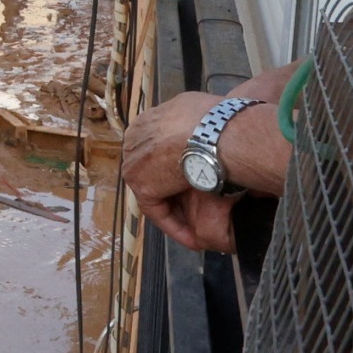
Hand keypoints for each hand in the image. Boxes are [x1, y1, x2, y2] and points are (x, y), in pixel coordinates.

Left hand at [125, 91, 240, 252]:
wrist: (214, 134)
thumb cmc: (218, 122)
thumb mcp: (201, 113)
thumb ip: (190, 124)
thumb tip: (202, 129)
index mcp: (147, 119)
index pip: (156, 148)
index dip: (174, 165)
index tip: (193, 177)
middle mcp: (135, 138)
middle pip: (151, 169)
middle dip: (169, 186)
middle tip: (194, 206)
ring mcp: (134, 162)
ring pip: (155, 190)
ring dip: (174, 208)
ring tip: (196, 228)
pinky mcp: (141, 184)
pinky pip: (157, 210)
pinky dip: (174, 226)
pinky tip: (194, 240)